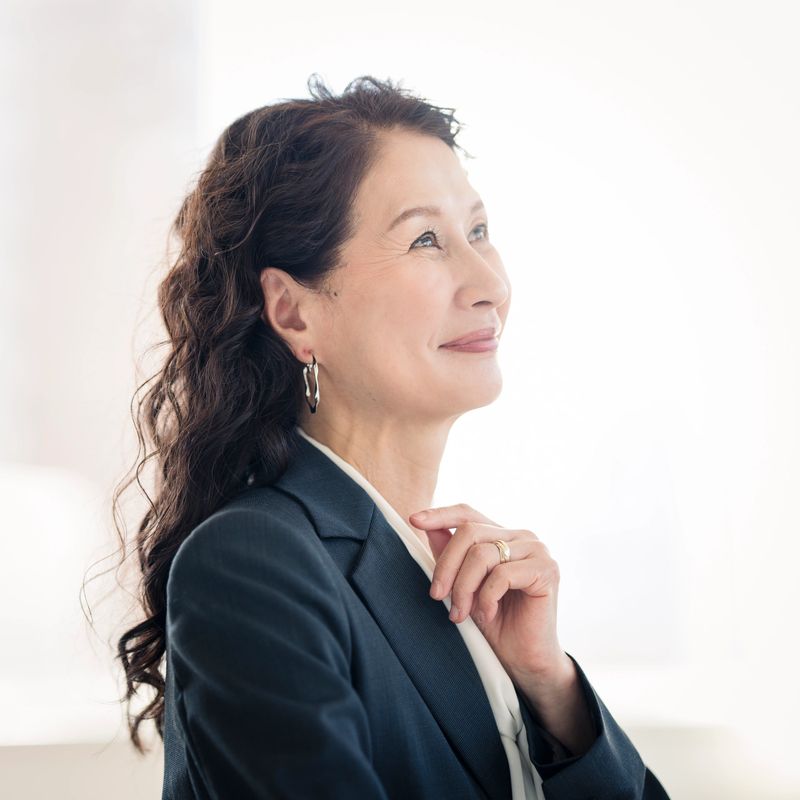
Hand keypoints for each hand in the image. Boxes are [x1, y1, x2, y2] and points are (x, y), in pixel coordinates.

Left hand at [409, 503, 564, 681]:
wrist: (524, 660)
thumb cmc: (495, 623)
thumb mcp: (463, 585)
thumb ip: (450, 555)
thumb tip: (425, 525)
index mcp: (502, 535)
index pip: (468, 514)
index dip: (440, 515)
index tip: (414, 521)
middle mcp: (522, 537)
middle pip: (469, 532)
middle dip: (446, 565)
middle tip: (436, 596)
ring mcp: (537, 551)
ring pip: (482, 554)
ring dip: (463, 587)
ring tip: (460, 613)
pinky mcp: (546, 570)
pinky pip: (502, 575)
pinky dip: (486, 598)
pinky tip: (486, 615)